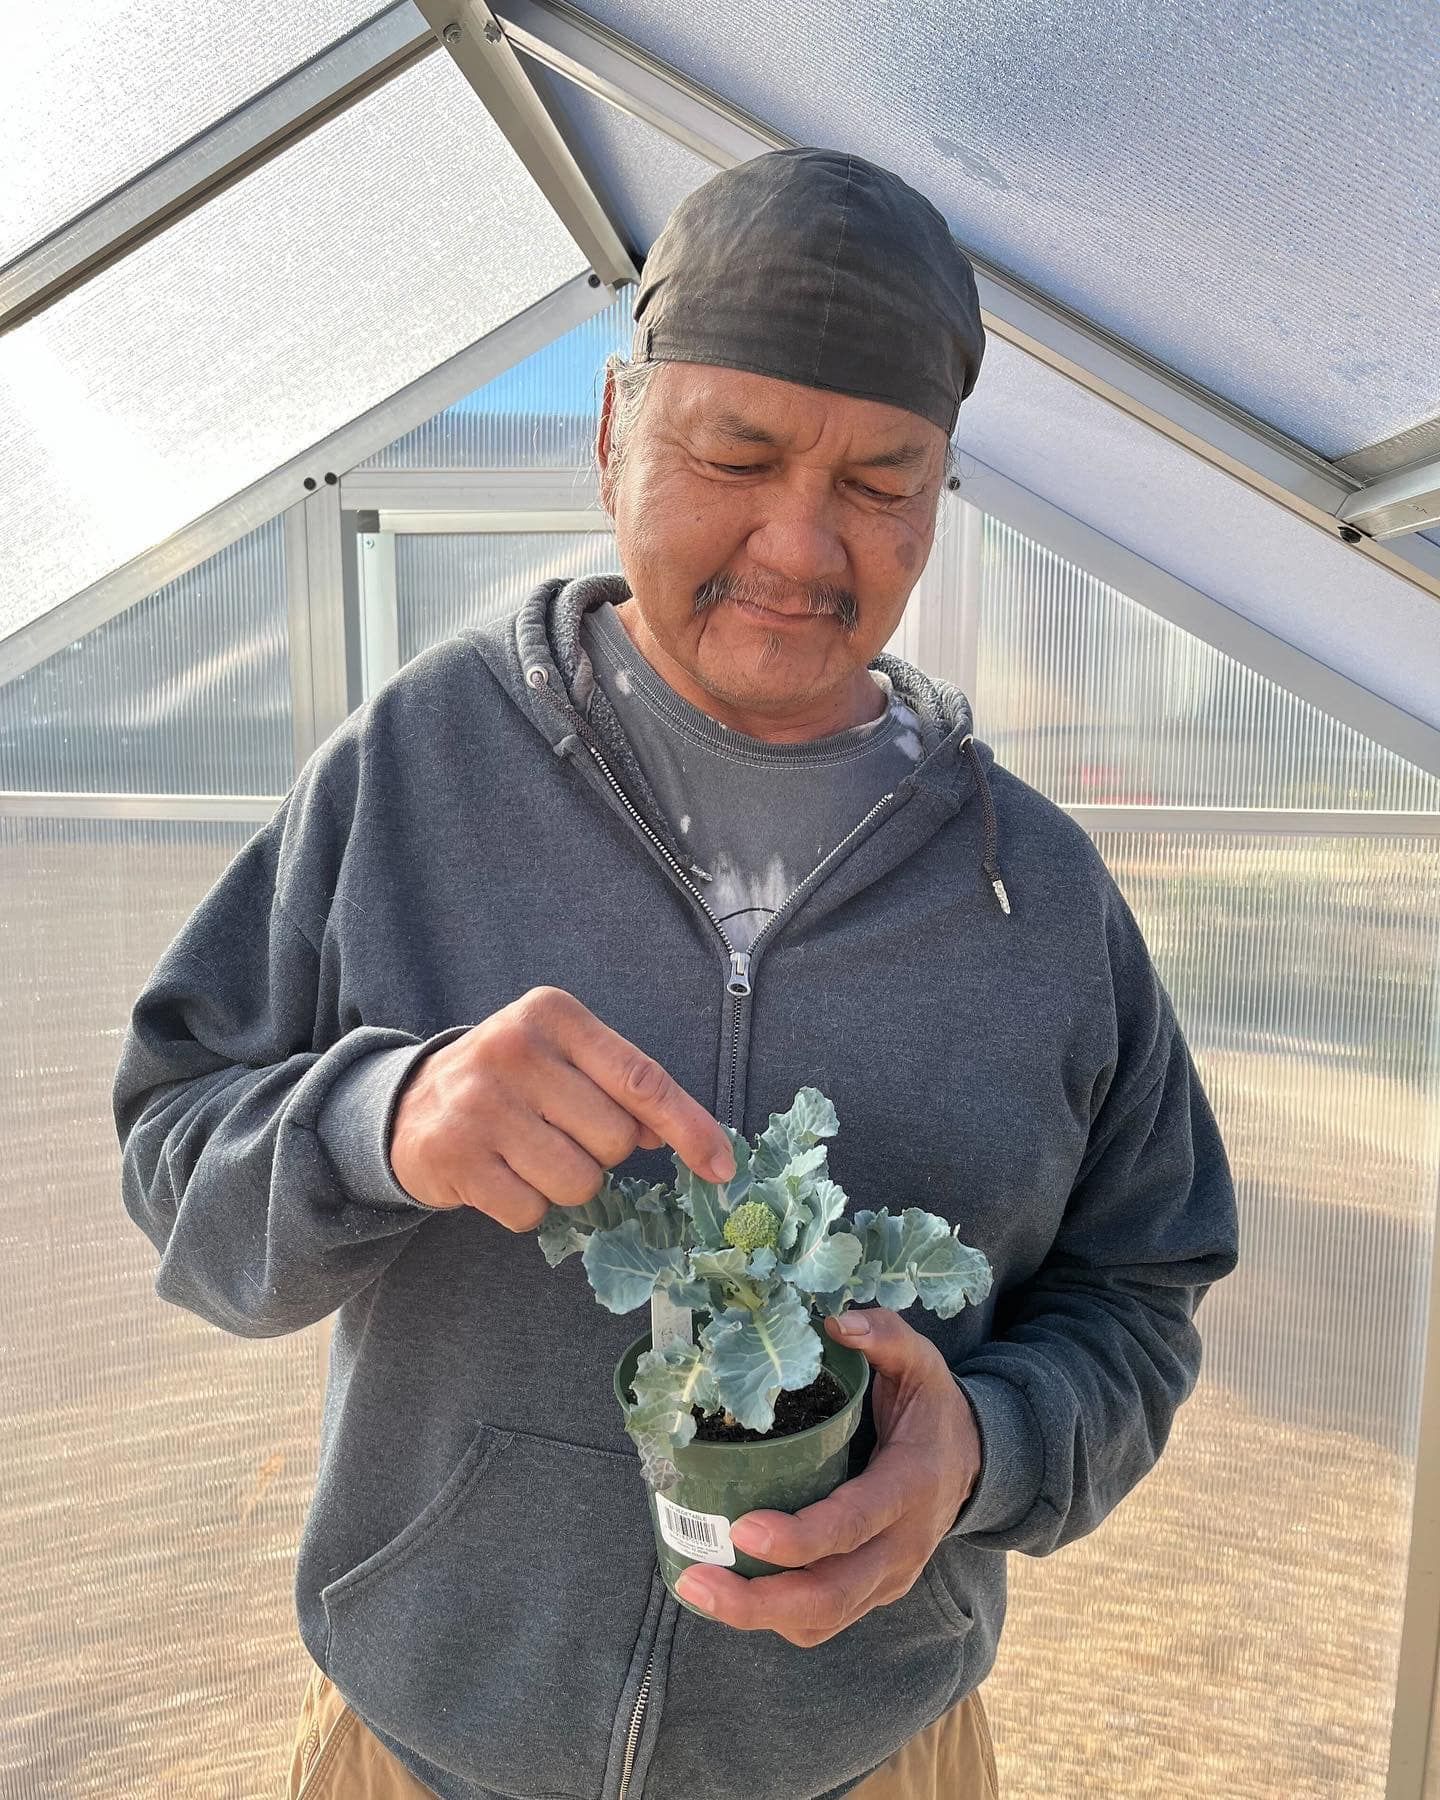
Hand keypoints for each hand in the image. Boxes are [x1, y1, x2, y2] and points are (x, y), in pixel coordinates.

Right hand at [389, 986, 735, 1226]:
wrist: (409, 1105)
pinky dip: (526, 1207)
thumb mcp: (565, 1060)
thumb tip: (680, 1136)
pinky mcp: (453, 1155)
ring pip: (578, 1182)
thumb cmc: (512, 1082)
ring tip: (528, 1155)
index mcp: (553, 1014)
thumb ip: (622, 1087)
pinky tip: (500, 1175)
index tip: (722, 1167)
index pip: (642, 1078)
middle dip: (601, 1153)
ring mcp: (478, 1103)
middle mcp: (513, 1049)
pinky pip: (531, 1212)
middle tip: (559, 1134)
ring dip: (565, 1185)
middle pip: (614, 1140)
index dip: (689, 1128)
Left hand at [674, 1308, 981, 1644]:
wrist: (973, 1460)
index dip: (800, 1536)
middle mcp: (902, 1545)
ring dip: (758, 1616)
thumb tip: (837, 1319)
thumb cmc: (932, 1408)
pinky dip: (776, 1617)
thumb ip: (886, 1336)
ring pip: (824, 1618)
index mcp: (910, 1486)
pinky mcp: (874, 1592)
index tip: (743, 1528)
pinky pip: (824, 1621)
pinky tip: (731, 1593)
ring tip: (697, 1588)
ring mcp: (889, 1577)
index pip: (854, 1524)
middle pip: (832, 1594)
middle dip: (761, 1600)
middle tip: (698, 1580)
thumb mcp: (920, 1363)